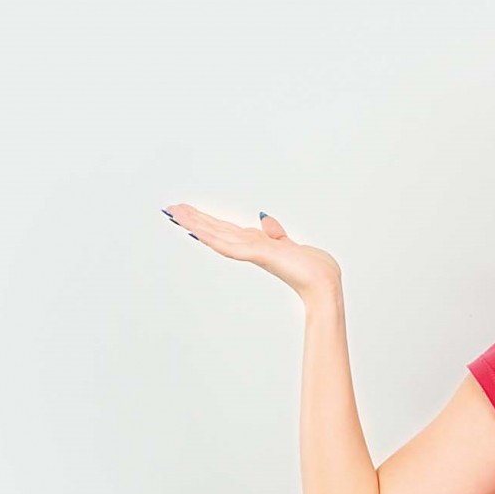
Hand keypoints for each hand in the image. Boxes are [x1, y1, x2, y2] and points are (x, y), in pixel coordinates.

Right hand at [160, 206, 340, 301]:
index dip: (207, 221)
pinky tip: (196, 231)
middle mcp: (251, 248)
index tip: (188, 212)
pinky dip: (213, 238)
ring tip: (174, 214)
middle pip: (216, 231)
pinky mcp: (259, 255)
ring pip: (217, 236)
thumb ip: (275, 233)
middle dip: (193, 219)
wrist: (325, 285)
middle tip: (169, 209)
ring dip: (195, 224)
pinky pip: (231, 245)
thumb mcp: (291, 244)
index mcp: (257, 245)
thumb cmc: (315, 270)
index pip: (226, 230)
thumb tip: (263, 218)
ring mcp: (253, 252)